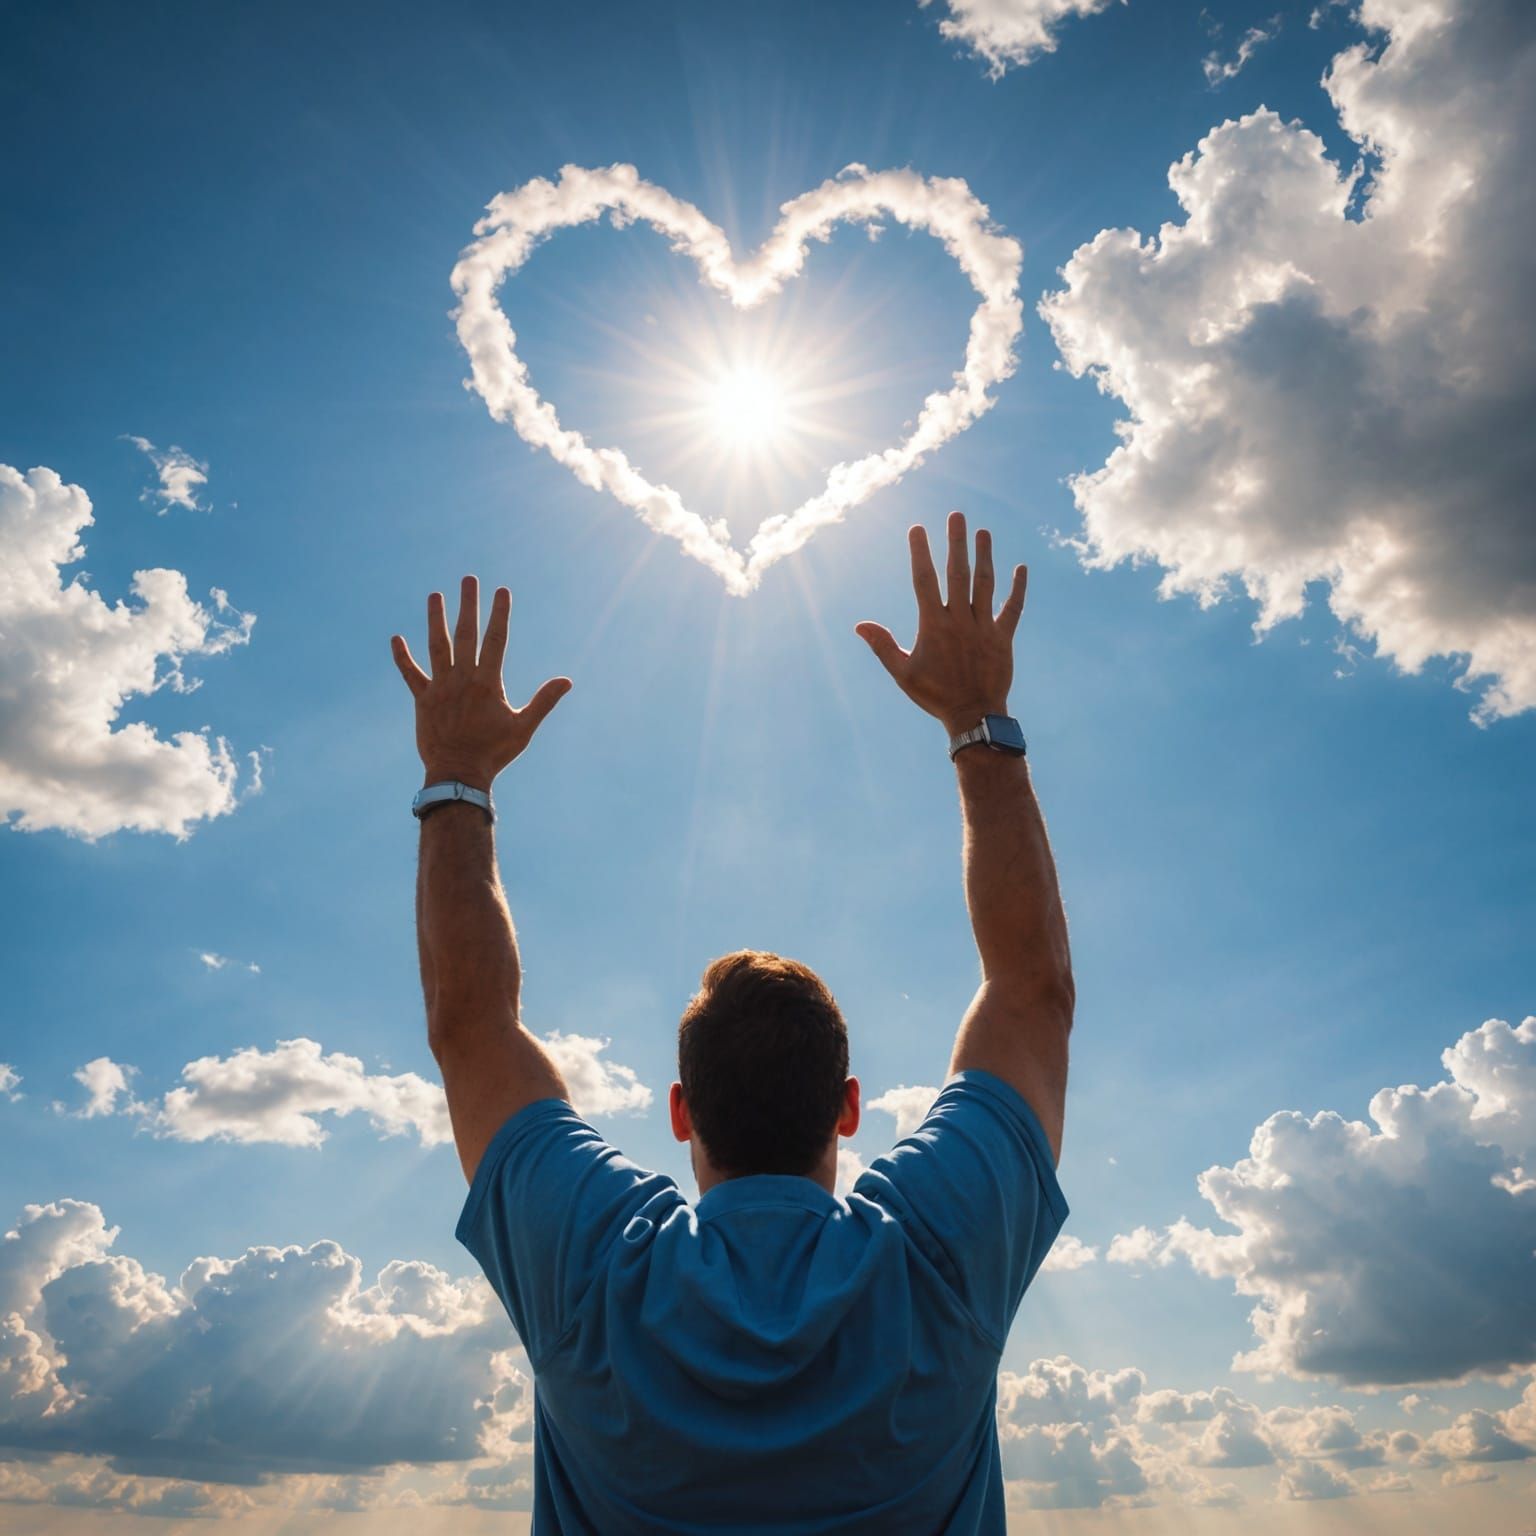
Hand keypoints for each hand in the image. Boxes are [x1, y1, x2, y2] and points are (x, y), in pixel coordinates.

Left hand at [391, 576, 570, 790]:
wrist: (458, 773)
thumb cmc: (494, 753)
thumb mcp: (524, 728)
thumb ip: (544, 701)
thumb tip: (567, 681)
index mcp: (488, 683)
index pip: (496, 640)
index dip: (499, 614)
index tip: (502, 591)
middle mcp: (462, 679)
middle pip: (465, 634)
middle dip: (468, 605)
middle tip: (468, 579)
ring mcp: (440, 687)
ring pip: (437, 646)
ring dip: (435, 619)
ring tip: (435, 595)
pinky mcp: (423, 699)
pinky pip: (410, 674)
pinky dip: (402, 657)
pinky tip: (396, 638)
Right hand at [856, 512, 1026, 735]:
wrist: (974, 716)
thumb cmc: (935, 695)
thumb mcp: (902, 673)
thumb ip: (883, 645)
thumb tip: (859, 624)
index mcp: (934, 626)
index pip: (925, 581)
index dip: (921, 553)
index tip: (917, 529)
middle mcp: (960, 620)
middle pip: (957, 573)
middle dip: (956, 542)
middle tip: (957, 515)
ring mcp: (984, 627)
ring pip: (985, 584)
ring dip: (985, 556)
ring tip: (983, 532)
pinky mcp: (1003, 638)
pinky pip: (1013, 608)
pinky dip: (1018, 588)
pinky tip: (1021, 568)